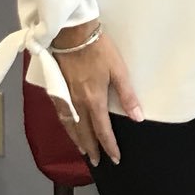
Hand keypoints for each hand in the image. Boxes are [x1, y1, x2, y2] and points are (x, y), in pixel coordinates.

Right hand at [49, 24, 142, 166]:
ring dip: (76, 140)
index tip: (114, 158)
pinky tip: (68, 127)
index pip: (103, 130)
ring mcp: (64, 97)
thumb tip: (138, 117)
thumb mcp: (118, 70)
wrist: (71, 33)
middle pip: (84, 133)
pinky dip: (66, 127)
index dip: (110, 146)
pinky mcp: (56, 89)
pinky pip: (61, 115)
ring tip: (81, 150)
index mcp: (94, 100)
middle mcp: (77, 103)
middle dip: (90, 149)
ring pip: (70, 126)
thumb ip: (127, 95)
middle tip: (95, 162)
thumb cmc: (98, 49)